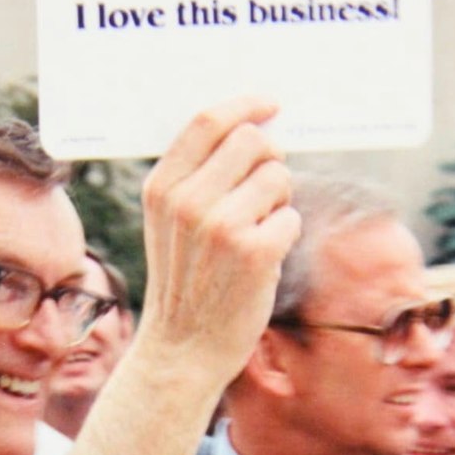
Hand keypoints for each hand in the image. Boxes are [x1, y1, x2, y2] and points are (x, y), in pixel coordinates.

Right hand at [138, 98, 298, 387]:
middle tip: (266, 190)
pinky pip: (291, 217)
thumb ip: (198, 178)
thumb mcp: (169, 224)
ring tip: (257, 233)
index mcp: (162, 188)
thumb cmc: (186, 282)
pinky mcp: (255, 253)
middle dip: (270, 159)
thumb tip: (255, 129)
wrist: (182, 350)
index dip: (245, 105)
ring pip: (278, 178)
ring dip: (279, 201)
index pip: (207, 122)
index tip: (270, 104)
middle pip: (253, 141)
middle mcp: (188, 202)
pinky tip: (262, 261)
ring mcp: (221, 227)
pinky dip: (285, 236)